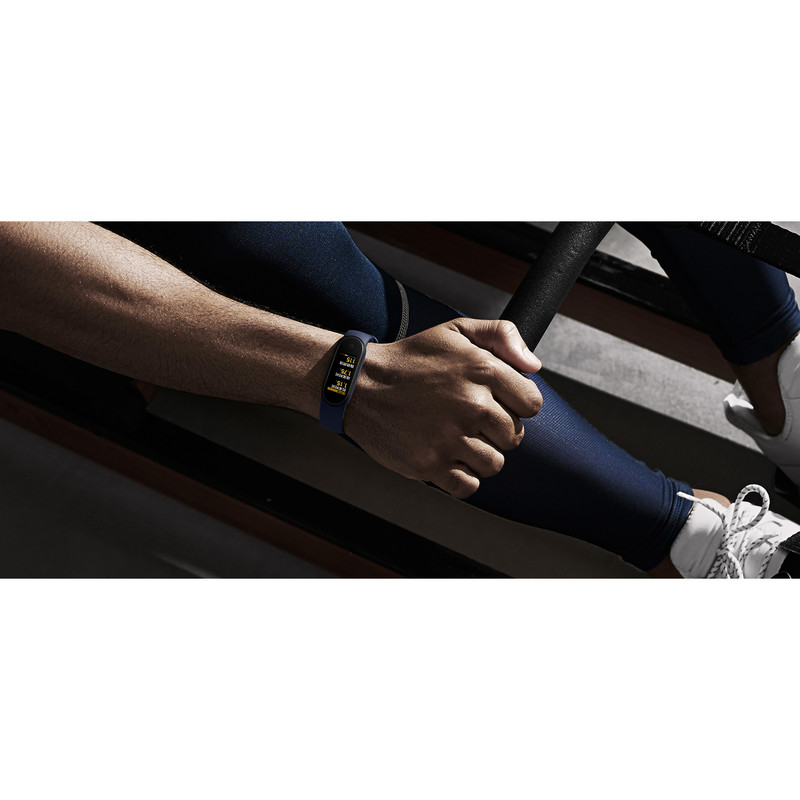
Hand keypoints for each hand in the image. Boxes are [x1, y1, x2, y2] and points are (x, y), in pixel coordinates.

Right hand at [345, 318, 542, 497]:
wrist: (359, 385)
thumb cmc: (410, 360)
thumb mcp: (455, 330)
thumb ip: (502, 335)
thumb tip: (534, 365)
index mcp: (482, 370)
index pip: (532, 404)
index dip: (517, 404)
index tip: (497, 403)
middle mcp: (472, 405)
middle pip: (514, 437)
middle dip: (496, 431)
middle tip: (469, 420)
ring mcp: (451, 437)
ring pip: (494, 464)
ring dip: (480, 456)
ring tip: (457, 439)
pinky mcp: (431, 464)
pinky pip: (469, 485)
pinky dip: (462, 478)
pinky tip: (448, 459)